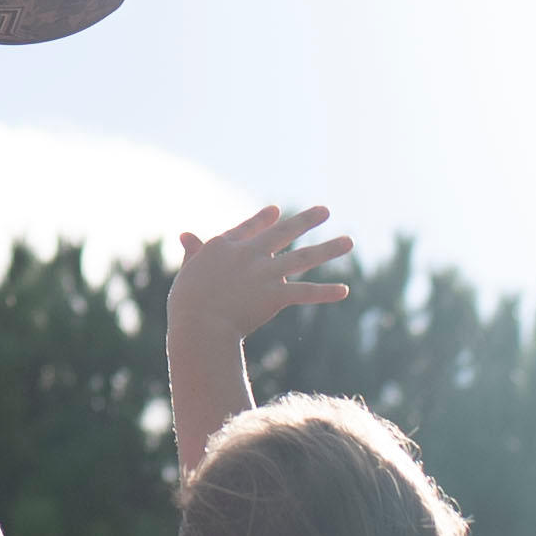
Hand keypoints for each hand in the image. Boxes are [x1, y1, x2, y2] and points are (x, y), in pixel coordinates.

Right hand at [171, 202, 355, 343]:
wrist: (199, 325)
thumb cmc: (187, 303)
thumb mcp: (189, 271)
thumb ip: (194, 252)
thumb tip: (186, 234)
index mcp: (225, 246)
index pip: (249, 228)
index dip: (263, 219)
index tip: (276, 211)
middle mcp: (249, 254)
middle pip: (283, 232)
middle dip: (306, 220)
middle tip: (325, 210)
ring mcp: (265, 273)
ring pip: (304, 257)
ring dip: (329, 249)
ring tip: (349, 241)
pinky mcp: (275, 295)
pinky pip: (306, 293)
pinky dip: (326, 293)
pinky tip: (345, 290)